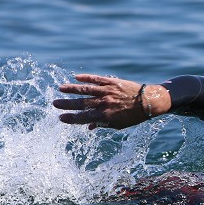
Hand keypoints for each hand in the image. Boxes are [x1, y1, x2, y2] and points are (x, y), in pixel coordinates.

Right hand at [53, 74, 169, 129]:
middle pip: (81, 103)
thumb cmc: (132, 116)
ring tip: (60, 88)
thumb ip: (102, 124)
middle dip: (67, 104)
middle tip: (54, 103)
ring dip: (72, 89)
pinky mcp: (112, 82)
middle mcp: (104, 103)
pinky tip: (76, 78)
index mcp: (105, 116)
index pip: (83, 118)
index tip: (60, 118)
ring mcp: (107, 91)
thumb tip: (88, 126)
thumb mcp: (118, 125)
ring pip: (86, 90)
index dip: (71, 118)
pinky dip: (86, 78)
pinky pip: (97, 79)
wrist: (148, 102)